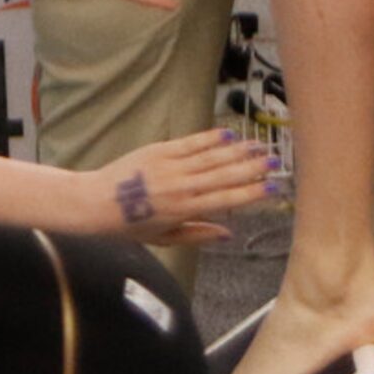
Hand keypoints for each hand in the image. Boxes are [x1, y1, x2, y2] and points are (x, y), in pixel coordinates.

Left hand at [94, 129, 279, 244]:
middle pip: (224, 175)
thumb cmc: (130, 225)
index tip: (273, 188)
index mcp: (185, 210)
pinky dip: (208, 138)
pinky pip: (189, 143)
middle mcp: (181, 186)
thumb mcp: (165, 239)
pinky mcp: (157, 150)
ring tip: (259, 145)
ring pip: (210, 157)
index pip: (226, 200)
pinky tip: (227, 133)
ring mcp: (170, 166)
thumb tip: (228, 232)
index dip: (252, 193)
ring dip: (237, 150)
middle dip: (252, 168)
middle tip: (275, 161)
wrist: (97, 202)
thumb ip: (198, 235)